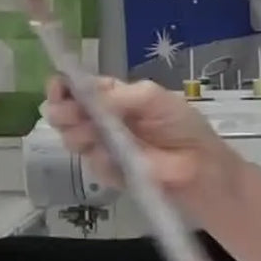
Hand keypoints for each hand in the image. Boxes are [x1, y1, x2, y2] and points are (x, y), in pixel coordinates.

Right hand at [41, 76, 236, 214]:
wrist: (203, 167)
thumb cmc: (183, 126)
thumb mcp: (153, 99)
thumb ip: (118, 95)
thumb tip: (84, 94)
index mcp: (113, 97)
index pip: (78, 89)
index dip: (62, 88)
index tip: (58, 90)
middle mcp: (103, 120)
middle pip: (66, 114)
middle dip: (64, 113)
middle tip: (74, 116)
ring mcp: (104, 147)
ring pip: (73, 140)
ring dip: (80, 136)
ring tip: (97, 135)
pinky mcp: (110, 173)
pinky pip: (93, 165)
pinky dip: (102, 160)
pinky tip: (118, 159)